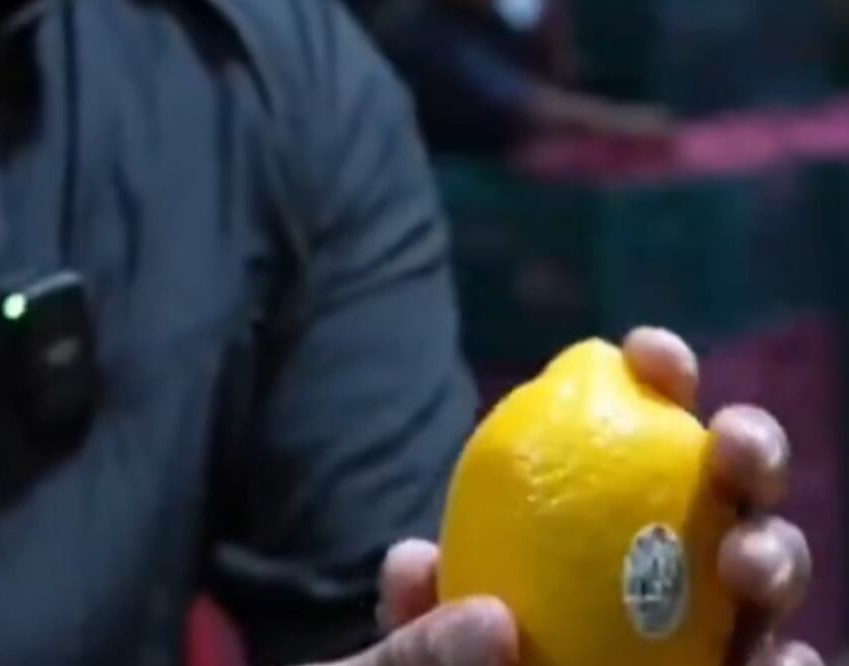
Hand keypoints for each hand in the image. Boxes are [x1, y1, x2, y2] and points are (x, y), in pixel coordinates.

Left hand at [311, 328, 821, 665]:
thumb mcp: (403, 662)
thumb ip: (409, 619)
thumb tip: (413, 559)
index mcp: (578, 520)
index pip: (624, 426)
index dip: (654, 376)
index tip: (647, 355)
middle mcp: (655, 563)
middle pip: (720, 489)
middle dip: (747, 447)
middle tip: (731, 449)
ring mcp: (700, 627)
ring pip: (762, 575)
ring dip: (775, 553)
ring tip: (749, 564)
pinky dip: (792, 660)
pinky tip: (784, 660)